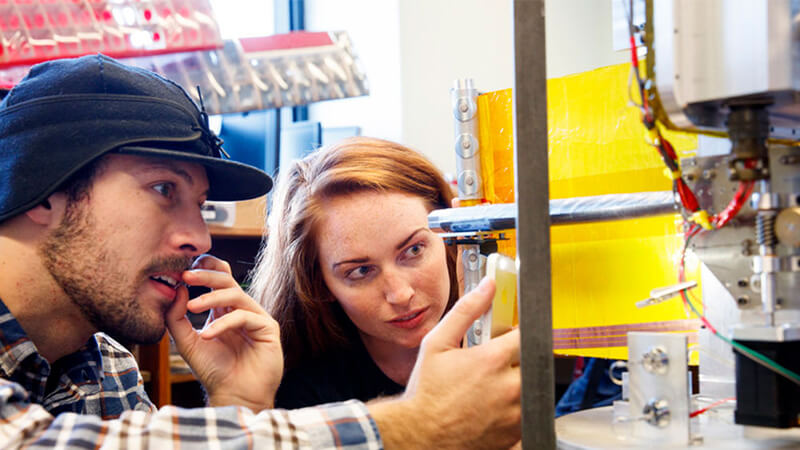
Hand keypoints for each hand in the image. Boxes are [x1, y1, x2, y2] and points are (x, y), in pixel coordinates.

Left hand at [165, 254, 282, 410]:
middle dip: (206, 275)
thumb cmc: (213, 370)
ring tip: (192, 308)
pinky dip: (223, 323)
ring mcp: (256, 316)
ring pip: (235, 294)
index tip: (182, 271)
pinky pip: (244, 316)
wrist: (233, 395)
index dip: (204, 268)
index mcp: (224, 309)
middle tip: (186, 276)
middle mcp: (241, 309)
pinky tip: (207, 335)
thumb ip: (176, 318)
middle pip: (227, 279)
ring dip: (211, 298)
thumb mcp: (187, 342)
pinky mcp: (267, 327)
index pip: (219, 277)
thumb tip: (176, 289)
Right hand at [368, 277, 520, 448]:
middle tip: (498, 364)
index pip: (528, 334)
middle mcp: (510, 387)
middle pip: (534, 362)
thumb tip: (487, 286)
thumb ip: (466, 311)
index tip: (512, 335)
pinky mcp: (516, 435)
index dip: (520, 332)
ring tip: (494, 386)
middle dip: (520, 359)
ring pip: (533, 389)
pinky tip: (494, 407)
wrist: (420, 436)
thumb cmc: (426, 392)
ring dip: (519, 383)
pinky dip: (517, 408)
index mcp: (493, 360)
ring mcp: (516, 414)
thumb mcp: (437, 343)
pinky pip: (529, 414)